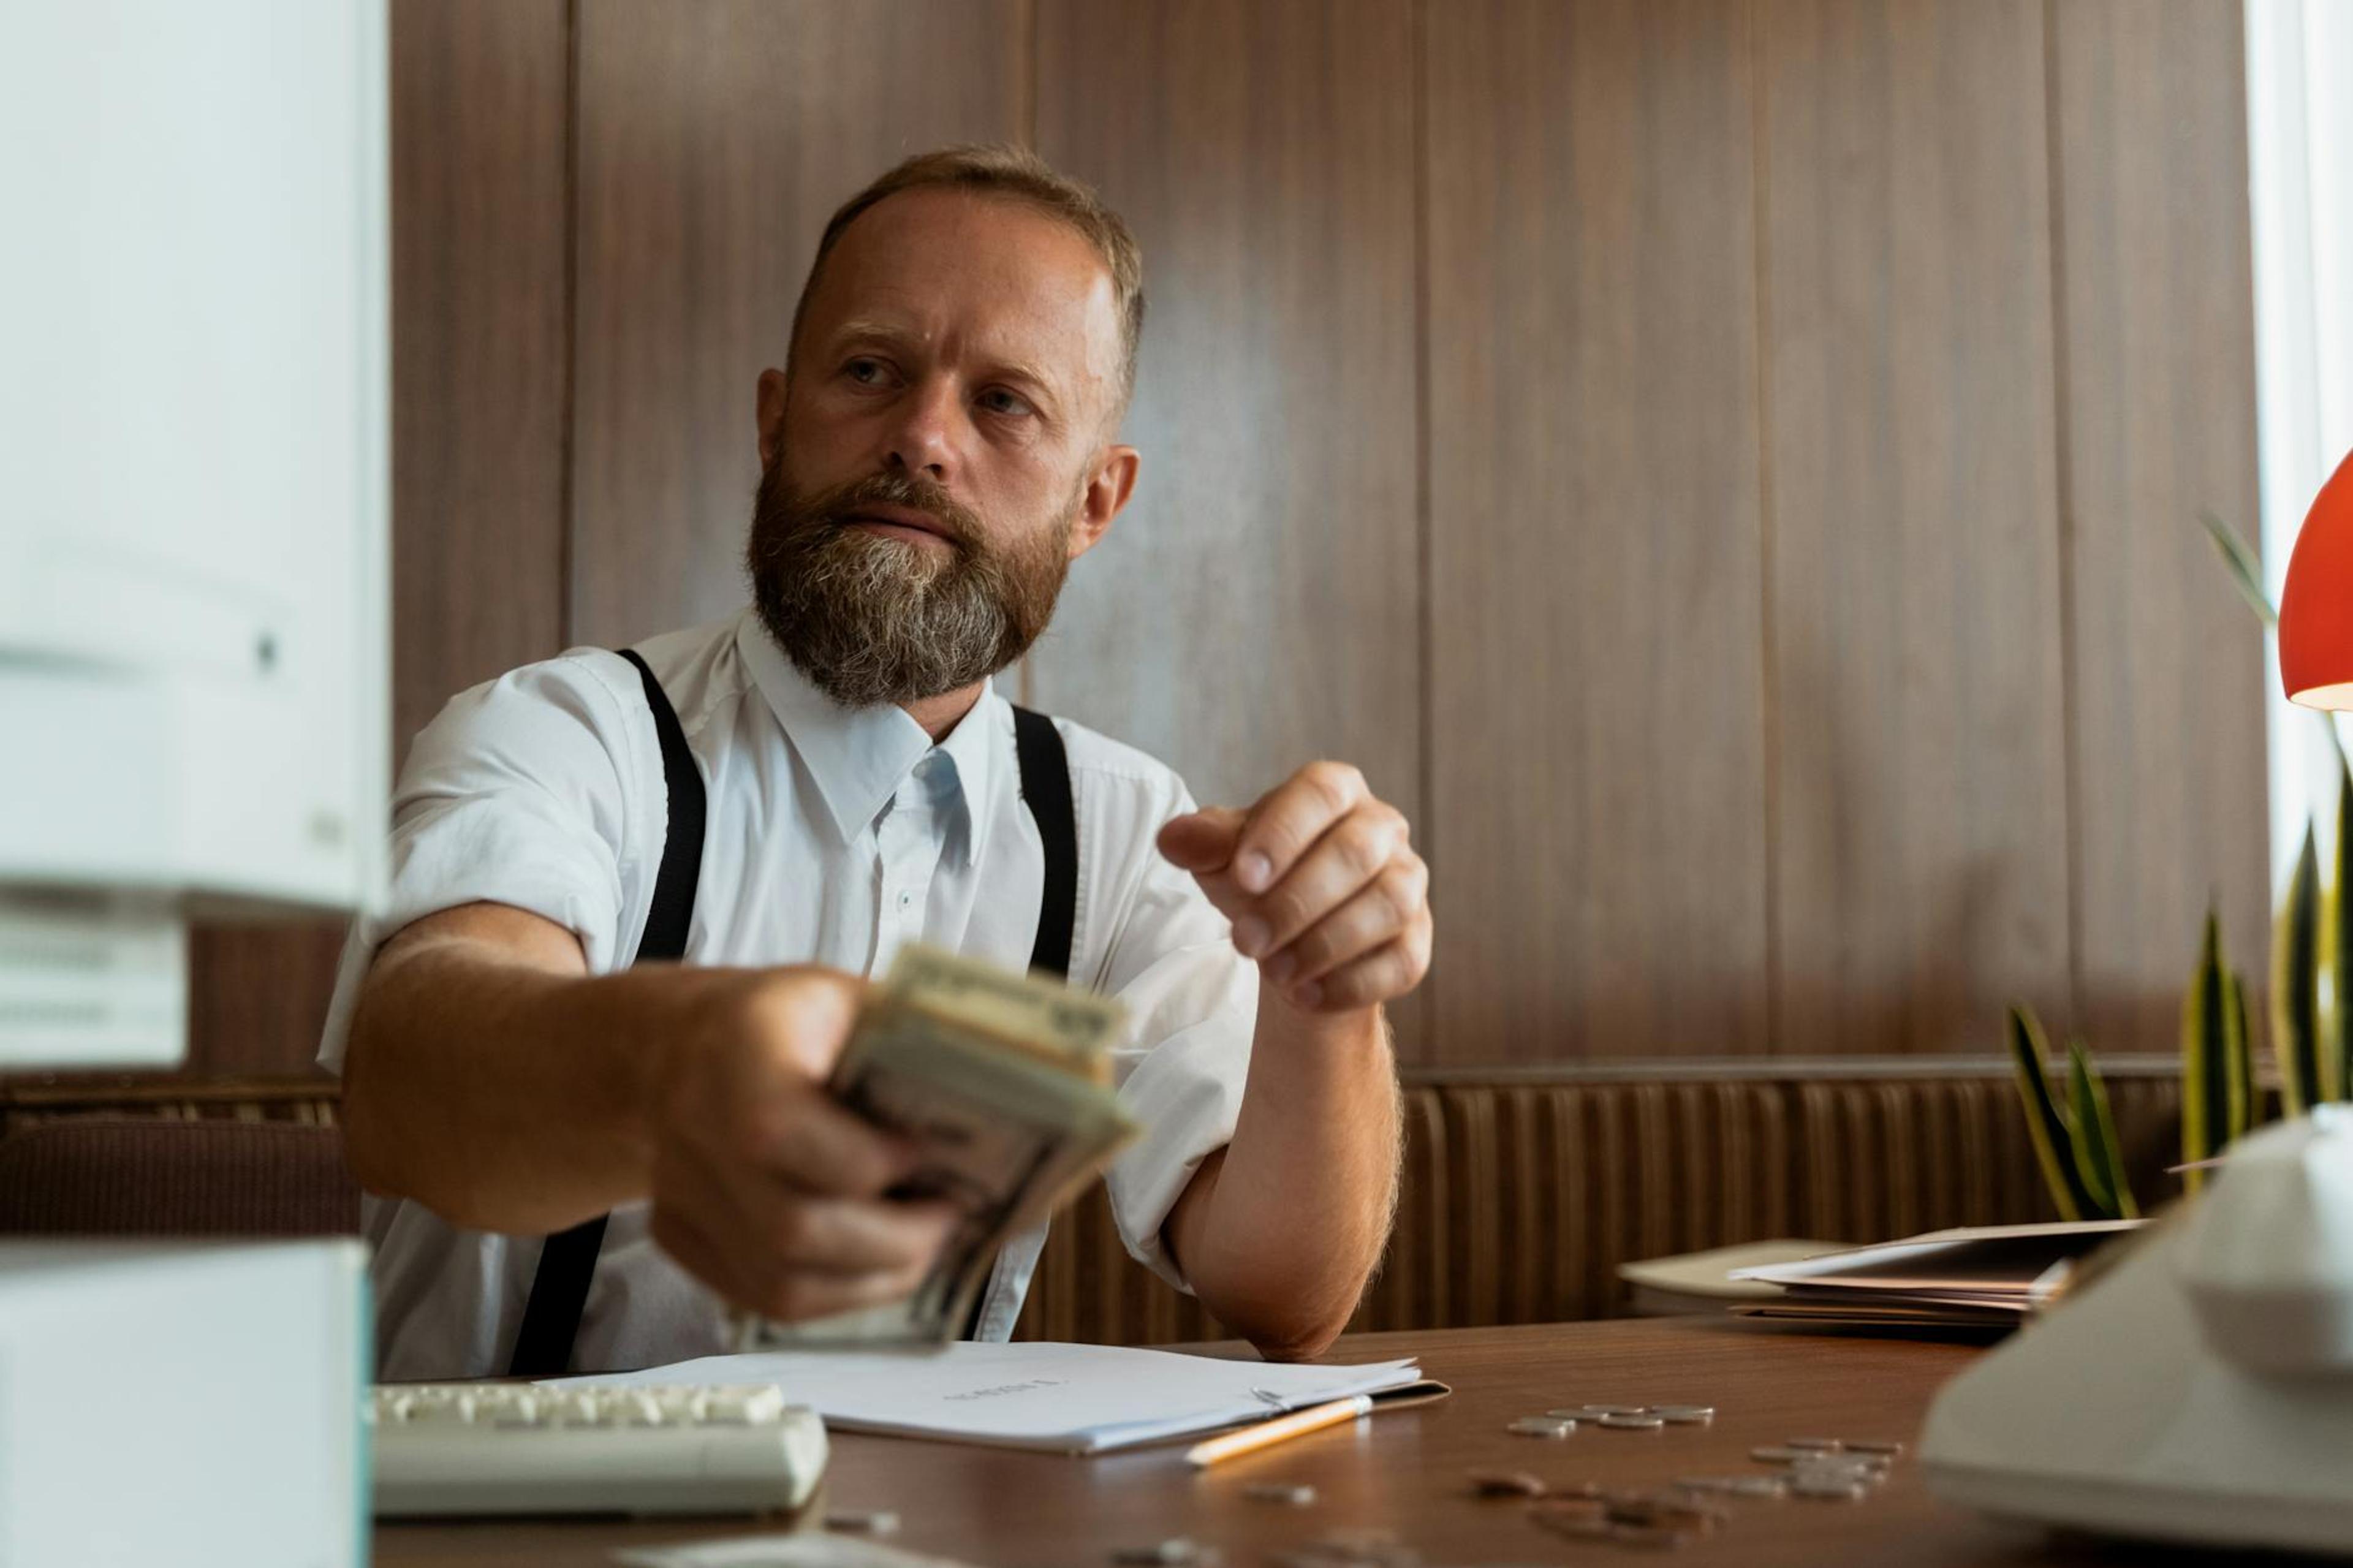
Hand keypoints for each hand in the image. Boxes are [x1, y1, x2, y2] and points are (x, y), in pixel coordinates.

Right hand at [644, 967, 956, 1322]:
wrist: (678, 1046)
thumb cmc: (786, 1021)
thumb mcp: (846, 998)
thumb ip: (909, 1041)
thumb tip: (1009, 1093)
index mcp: (736, 1050)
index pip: (781, 1132)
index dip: (867, 1159)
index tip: (926, 1153)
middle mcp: (692, 1128)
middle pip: (792, 1227)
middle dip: (893, 1240)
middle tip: (949, 1219)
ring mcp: (677, 1195)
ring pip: (781, 1284)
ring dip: (873, 1279)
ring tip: (924, 1247)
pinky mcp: (677, 1240)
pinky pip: (763, 1298)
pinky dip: (835, 1294)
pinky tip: (875, 1264)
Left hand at [1157, 761, 1431, 1012]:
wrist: (1291, 937)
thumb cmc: (1261, 879)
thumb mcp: (1224, 857)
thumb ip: (1203, 843)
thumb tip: (1172, 839)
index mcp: (1337, 791)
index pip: (1319, 795)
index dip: (1282, 834)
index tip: (1243, 878)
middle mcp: (1383, 829)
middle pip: (1355, 854)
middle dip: (1296, 902)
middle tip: (1246, 941)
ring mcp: (1408, 884)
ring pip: (1388, 906)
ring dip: (1326, 943)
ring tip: (1274, 973)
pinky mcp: (1416, 941)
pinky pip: (1403, 960)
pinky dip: (1354, 983)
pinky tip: (1307, 996)